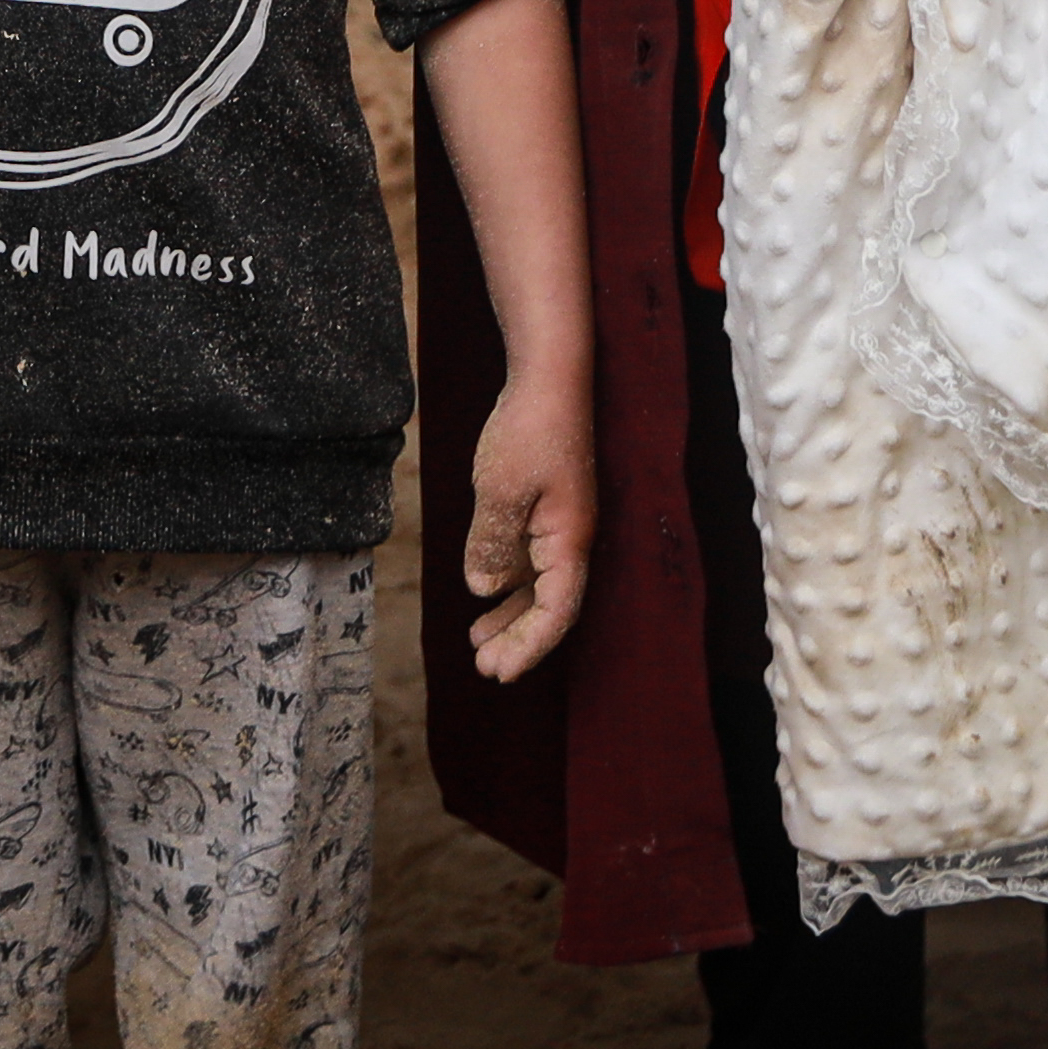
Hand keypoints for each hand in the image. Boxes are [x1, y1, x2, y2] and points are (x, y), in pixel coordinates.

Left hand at [460, 374, 594, 683]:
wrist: (548, 376)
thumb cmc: (529, 428)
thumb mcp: (500, 488)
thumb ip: (492, 543)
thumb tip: (482, 589)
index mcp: (569, 541)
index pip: (556, 611)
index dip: (529, 646)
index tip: (498, 672)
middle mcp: (569, 539)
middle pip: (550, 606)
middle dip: (518, 640)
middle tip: (484, 669)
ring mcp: (558, 523)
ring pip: (538, 585)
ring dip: (511, 615)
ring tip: (478, 641)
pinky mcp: (544, 507)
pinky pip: (529, 559)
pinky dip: (508, 582)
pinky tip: (485, 592)